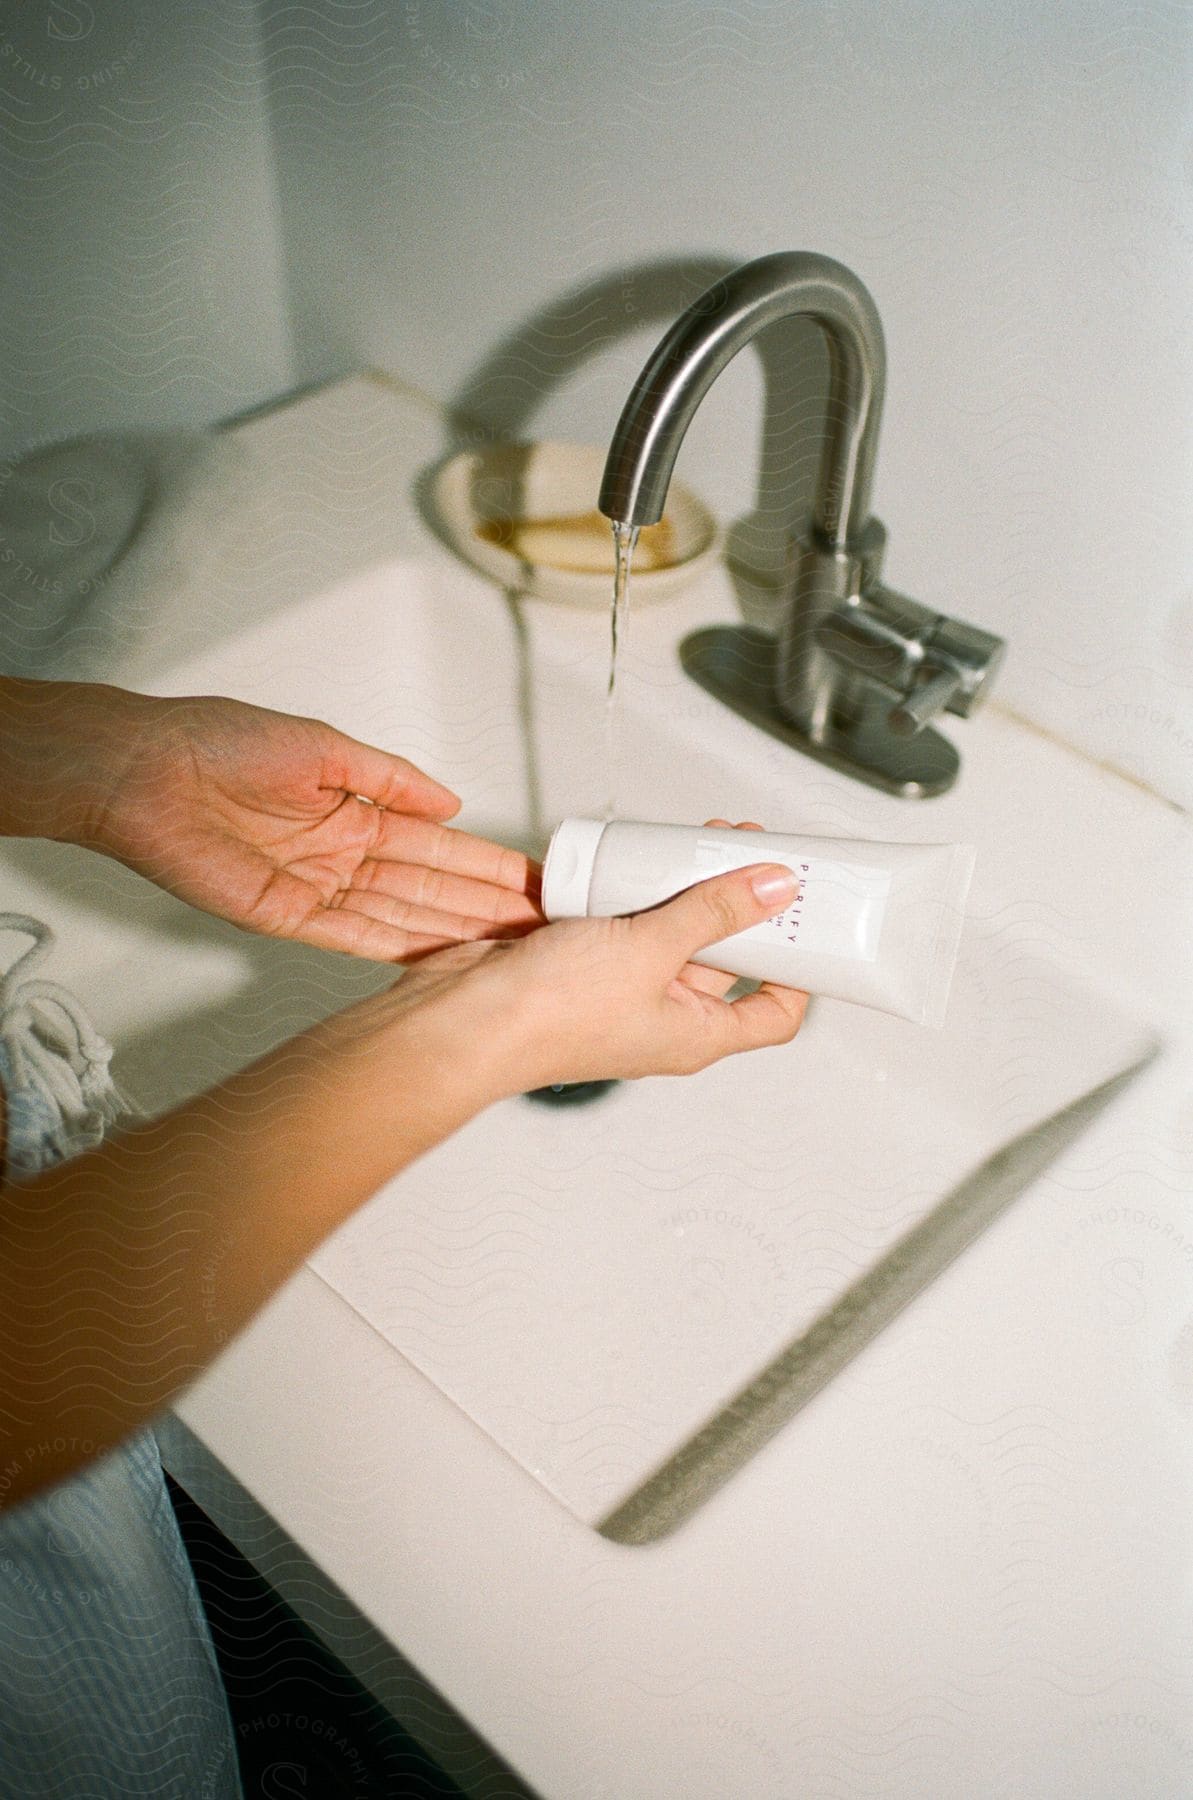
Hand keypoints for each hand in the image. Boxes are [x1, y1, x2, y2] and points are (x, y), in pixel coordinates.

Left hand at [85, 689, 540, 959]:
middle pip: (430, 887)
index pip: (438, 845)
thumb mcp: (325, 747)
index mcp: (355, 812)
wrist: (146, 771)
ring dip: (455, 931)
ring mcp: (317, 889)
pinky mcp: (285, 917)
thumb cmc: (217, 742)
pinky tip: (442, 958)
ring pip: (402, 916)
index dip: (486, 864)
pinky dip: (398, 948)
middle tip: (542, 926)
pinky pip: (353, 937)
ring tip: (509, 946)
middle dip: (485, 906)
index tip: (533, 880)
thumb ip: (392, 779)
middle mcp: (342, 854)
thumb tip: (451, 802)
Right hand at [383, 830, 807, 1095]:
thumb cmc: (550, 1016)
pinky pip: (625, 917)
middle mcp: (663, 1014)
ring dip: (687, 887)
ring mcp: (621, 985)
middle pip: (724, 956)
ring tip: (700, 841)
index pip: (772, 1013)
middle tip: (751, 853)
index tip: (806, 917)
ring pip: (672, 929)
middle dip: (740, 902)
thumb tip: (774, 888)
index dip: (799, 969)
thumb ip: (714, 913)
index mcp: (695, 1034)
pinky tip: (640, 854)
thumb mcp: (651, 951)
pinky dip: (636, 886)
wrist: (463, 1017)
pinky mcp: (582, 957)